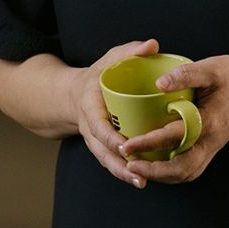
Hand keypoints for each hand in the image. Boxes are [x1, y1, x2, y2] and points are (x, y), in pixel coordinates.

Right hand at [67, 38, 161, 189]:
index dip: (111, 138)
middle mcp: (90, 128)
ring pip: (107, 161)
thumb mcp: (109, 59)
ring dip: (123, 173)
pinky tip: (142, 179)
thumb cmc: (98, 75)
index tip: (125, 146)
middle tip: (140, 174)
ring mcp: (96, 141)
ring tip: (142, 182)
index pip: (98, 126)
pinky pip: (112, 162)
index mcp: (90, 107)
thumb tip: (153, 45)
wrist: (75, 94)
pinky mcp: (103, 148)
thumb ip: (129, 52)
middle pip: (102, 151)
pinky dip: (124, 172)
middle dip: (120, 165)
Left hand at [121, 55, 228, 184]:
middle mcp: (211, 141)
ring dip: (161, 175)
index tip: (127, 145)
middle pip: (181, 168)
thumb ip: (185, 75)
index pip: (175, 137)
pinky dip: (171, 172)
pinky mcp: (210, 149)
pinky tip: (155, 165)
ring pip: (185, 173)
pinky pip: (189, 169)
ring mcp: (212, 148)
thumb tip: (158, 84)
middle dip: (153, 171)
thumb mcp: (211, 68)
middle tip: (129, 163)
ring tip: (137, 167)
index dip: (148, 143)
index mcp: (210, 122)